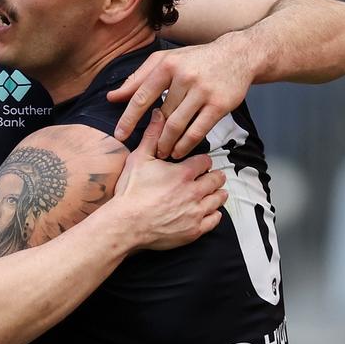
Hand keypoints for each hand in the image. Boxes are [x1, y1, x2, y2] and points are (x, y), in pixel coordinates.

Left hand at [106, 39, 253, 158]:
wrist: (238, 55)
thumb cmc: (195, 59)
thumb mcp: (166, 60)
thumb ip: (139, 78)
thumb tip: (113, 97)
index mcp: (167, 64)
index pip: (142, 95)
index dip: (129, 117)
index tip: (119, 135)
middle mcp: (184, 77)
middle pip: (161, 115)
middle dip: (153, 136)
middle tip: (148, 151)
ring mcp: (202, 91)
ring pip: (177, 125)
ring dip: (167, 144)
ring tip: (162, 153)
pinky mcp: (219, 104)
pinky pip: (197, 130)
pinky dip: (186, 145)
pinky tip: (179, 151)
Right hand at [110, 111, 226, 250]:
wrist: (126, 224)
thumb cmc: (131, 192)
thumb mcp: (139, 158)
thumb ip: (152, 135)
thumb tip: (158, 113)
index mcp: (184, 173)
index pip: (206, 161)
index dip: (202, 162)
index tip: (199, 165)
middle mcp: (194, 191)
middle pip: (217, 179)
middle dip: (214, 177)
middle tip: (209, 178)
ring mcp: (196, 212)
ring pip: (219, 199)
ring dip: (216, 194)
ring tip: (211, 193)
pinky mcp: (195, 230)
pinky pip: (215, 219)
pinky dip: (214, 214)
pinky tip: (207, 211)